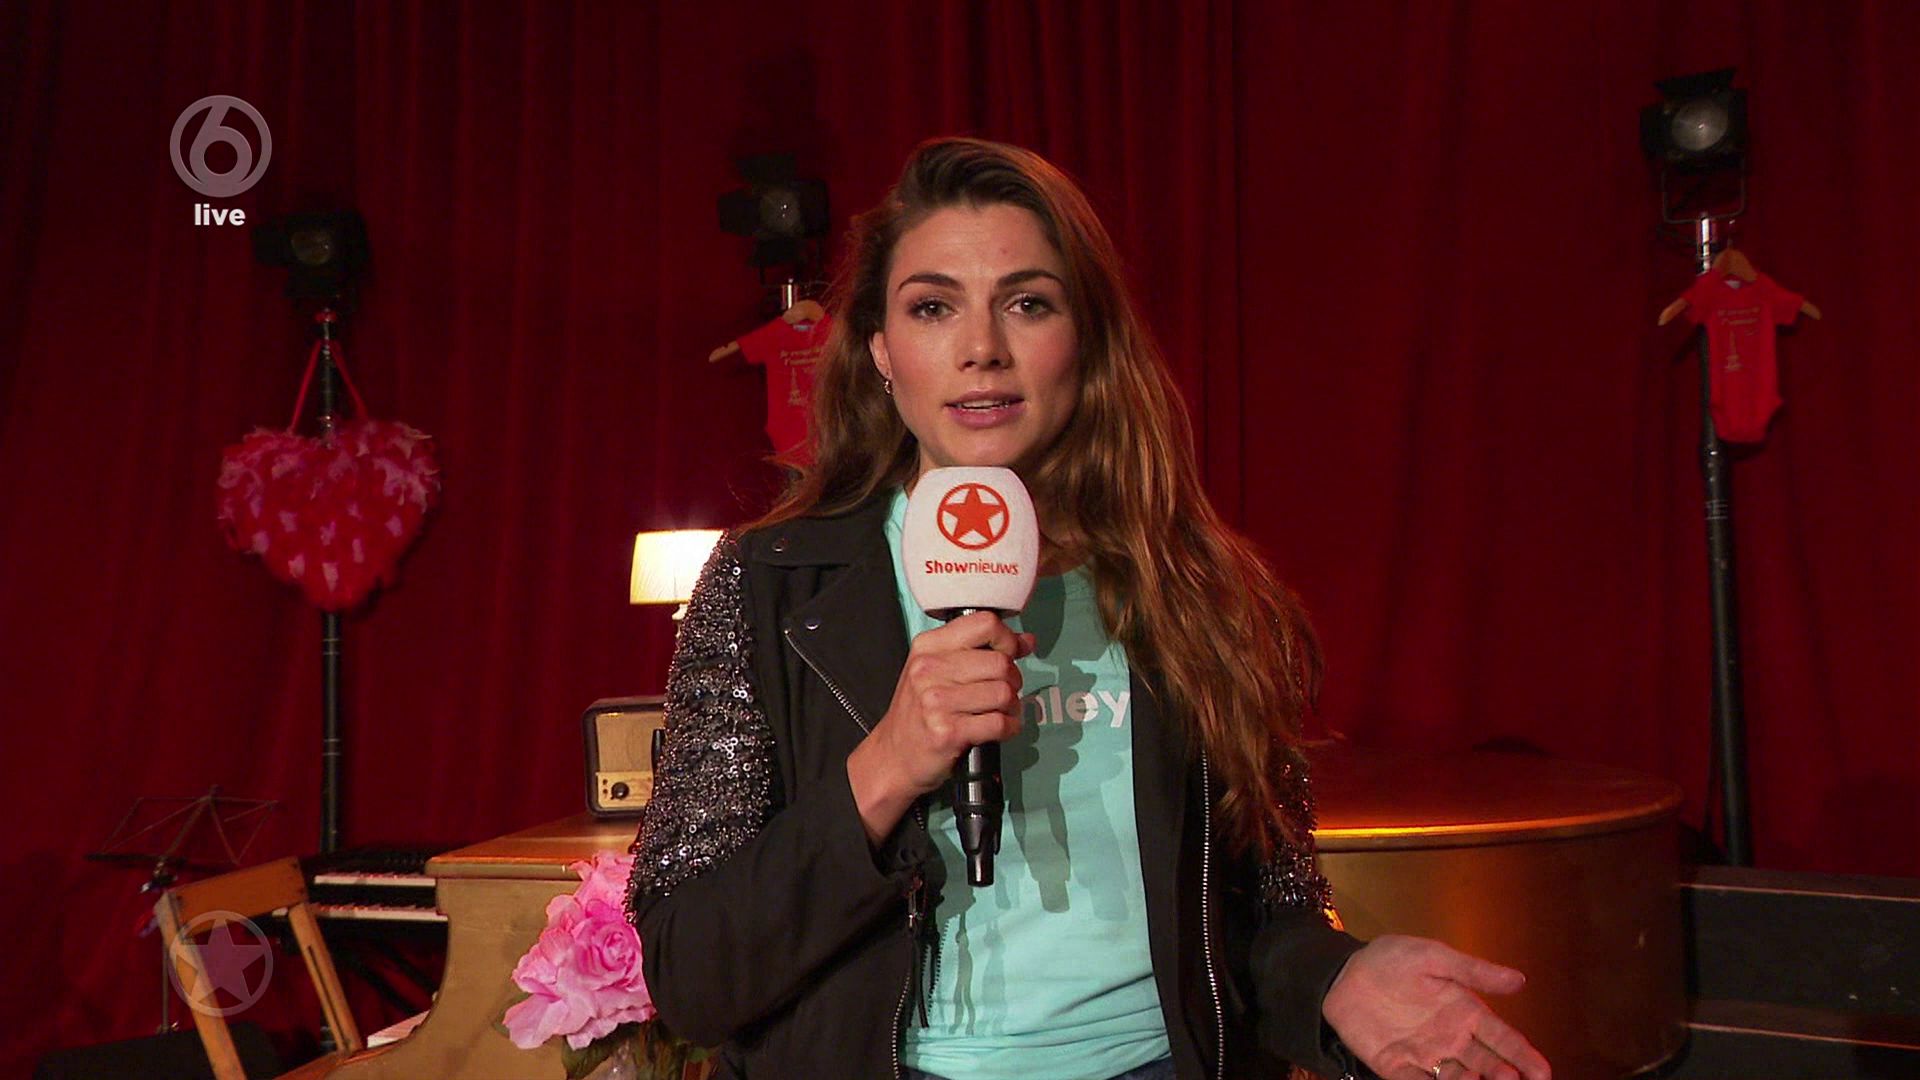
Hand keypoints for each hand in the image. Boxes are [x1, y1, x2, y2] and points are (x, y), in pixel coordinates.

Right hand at [846, 611, 1034, 844]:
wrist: (893, 756)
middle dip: (1013, 679)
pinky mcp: (948, 732)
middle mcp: (929, 670)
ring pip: (1004, 693)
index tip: (1010, 653)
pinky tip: (1001, 729)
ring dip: (1012, 706)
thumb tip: (1026, 640)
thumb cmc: (919, 712)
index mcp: (928, 646)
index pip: (984, 623)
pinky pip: (1000, 723)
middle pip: (1001, 662)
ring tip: (1001, 712)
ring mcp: (936, 702)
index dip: (1007, 639)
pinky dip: (1010, 728)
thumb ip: (979, 650)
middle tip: (1004, 692)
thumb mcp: (937, 670)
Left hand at [1321, 935, 1550, 1079]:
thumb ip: (1474, 971)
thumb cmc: (1391, 960)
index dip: (1525, 1056)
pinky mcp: (1397, 1068)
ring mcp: (1426, 1056)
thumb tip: (1520, 981)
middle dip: (1505, 1076)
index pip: (1504, 1039)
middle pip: (1488, 1065)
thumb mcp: (1434, 958)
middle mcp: (1452, 1039)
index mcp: (1466, 1012)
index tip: (1543, 1072)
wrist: (1342, 973)